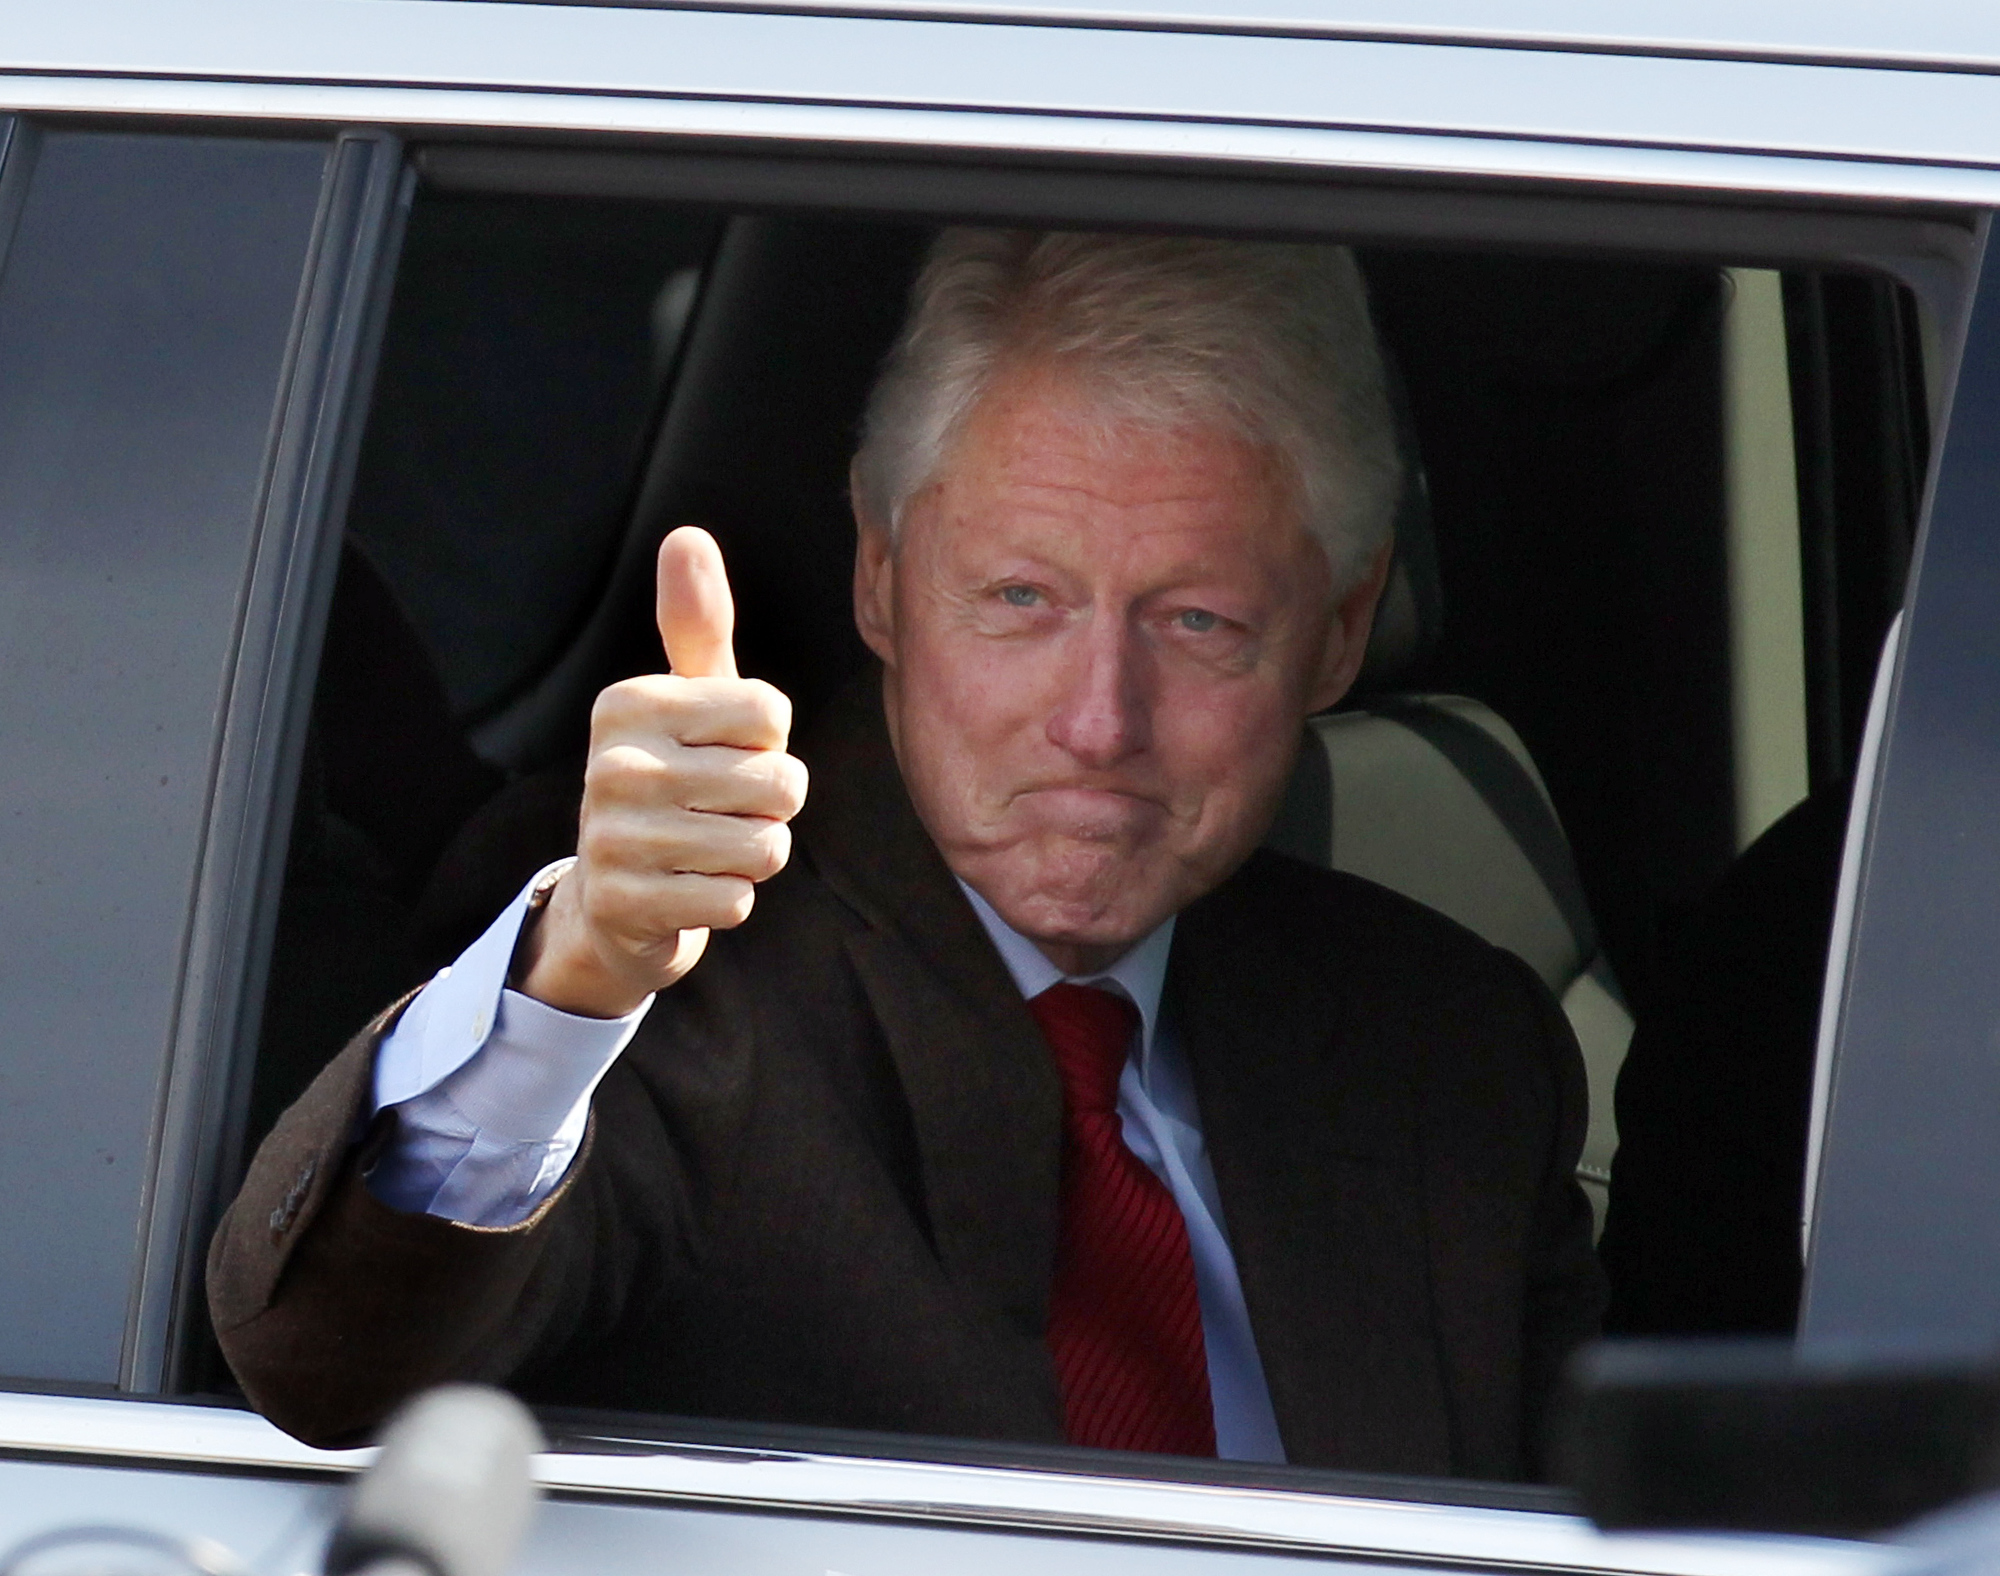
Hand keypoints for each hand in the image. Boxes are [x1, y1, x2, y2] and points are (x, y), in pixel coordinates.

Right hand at [516, 527, 807, 1017]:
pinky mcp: (624, 904)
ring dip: (754, 855)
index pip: (771, 713)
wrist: (613, 899)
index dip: (768, 742)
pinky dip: (728, 901)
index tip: (720, 753)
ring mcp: (613, 838)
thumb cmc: (674, 780)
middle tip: (720, 810)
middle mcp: (612, 765)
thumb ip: (697, 624)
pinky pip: (736, 901)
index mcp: (629, 703)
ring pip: (764, 847)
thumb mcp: (688, 701)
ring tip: (708, 849)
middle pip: (780, 783)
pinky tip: (689, 889)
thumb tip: (686, 535)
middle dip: (770, 807)